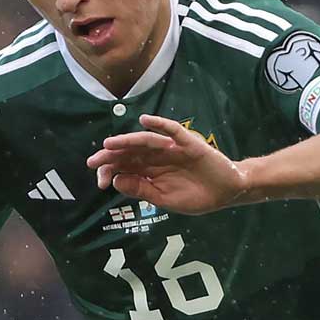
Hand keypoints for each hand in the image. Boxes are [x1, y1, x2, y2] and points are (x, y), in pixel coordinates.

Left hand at [87, 114, 249, 214]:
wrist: (226, 192)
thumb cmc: (195, 196)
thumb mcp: (164, 199)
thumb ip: (141, 190)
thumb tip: (115, 180)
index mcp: (149, 172)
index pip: (124, 168)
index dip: (110, 172)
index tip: (99, 182)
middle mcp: (156, 157)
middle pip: (130, 153)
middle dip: (111, 157)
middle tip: (93, 161)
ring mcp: (171, 149)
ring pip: (145, 141)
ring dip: (127, 140)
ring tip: (110, 144)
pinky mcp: (188, 143)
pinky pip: (172, 130)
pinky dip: (158, 123)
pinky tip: (144, 120)